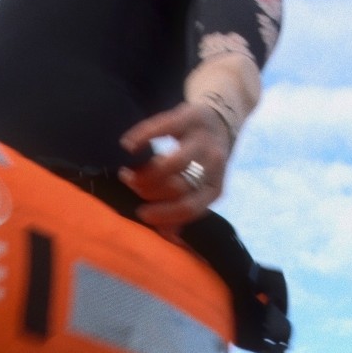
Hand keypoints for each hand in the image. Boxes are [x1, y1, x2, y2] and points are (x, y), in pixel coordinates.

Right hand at [118, 102, 230, 233]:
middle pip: (178, 186)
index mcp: (215, 187)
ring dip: (146, 171)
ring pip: (174, 163)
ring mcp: (203, 139)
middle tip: (131, 186)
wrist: (222, 119)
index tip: (142, 213)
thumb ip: (184, 209)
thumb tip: (167, 235)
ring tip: (129, 173)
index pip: (190, 208)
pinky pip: (163, 128)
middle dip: (149, 190)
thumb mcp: (202, 187)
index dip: (163, 213)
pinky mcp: (190, 116)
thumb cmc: (204, 162)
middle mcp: (214, 164)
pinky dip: (142, 137)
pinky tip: (128, 146)